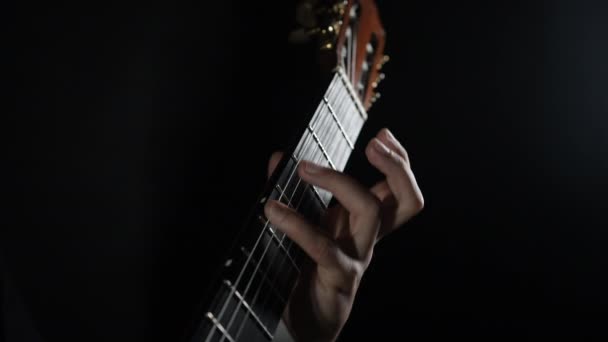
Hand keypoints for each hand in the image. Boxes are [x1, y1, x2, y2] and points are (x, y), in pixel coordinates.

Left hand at [264, 128, 423, 341]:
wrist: (301, 325)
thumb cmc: (305, 273)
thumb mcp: (303, 226)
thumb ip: (293, 192)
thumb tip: (279, 157)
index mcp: (364, 225)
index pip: (399, 190)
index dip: (399, 161)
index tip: (382, 136)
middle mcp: (368, 239)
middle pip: (406, 200)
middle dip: (396, 166)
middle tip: (373, 144)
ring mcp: (357, 257)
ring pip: (370, 211)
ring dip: (339, 181)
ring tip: (305, 169)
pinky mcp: (338, 277)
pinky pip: (323, 245)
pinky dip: (296, 223)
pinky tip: (272, 210)